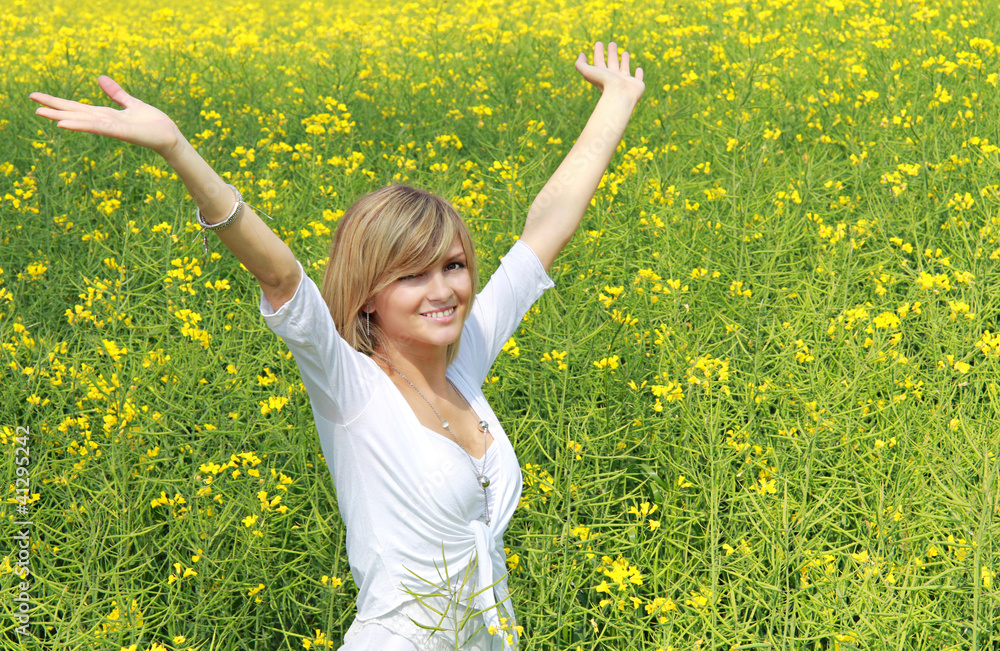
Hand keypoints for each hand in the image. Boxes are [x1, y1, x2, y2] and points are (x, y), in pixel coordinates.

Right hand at [30, 76, 182, 156]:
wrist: (170, 136)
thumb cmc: (153, 124)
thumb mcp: (131, 103)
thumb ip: (116, 93)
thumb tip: (100, 78)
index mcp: (106, 115)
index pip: (78, 107)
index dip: (58, 102)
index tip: (38, 96)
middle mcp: (105, 122)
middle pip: (75, 113)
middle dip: (54, 107)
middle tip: (32, 101)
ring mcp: (111, 128)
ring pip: (82, 120)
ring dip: (61, 116)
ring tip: (40, 111)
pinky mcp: (121, 132)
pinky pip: (99, 127)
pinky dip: (82, 125)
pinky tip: (65, 123)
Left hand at [575, 42, 644, 102]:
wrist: (620, 95)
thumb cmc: (604, 83)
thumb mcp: (587, 72)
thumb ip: (580, 64)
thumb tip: (581, 55)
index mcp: (603, 76)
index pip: (599, 62)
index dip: (598, 52)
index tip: (598, 43)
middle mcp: (614, 78)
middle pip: (612, 63)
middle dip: (611, 53)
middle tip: (612, 43)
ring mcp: (625, 82)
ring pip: (624, 68)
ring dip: (624, 60)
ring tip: (624, 52)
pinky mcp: (636, 85)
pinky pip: (638, 78)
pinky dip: (639, 74)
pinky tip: (638, 69)